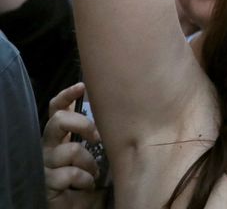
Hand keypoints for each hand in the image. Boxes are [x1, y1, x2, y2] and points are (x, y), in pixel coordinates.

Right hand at [43, 83, 104, 208]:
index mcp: (60, 138)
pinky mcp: (47, 183)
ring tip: (93, 174)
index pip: (56, 111)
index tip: (82, 86)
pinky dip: (83, 180)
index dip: (66, 97)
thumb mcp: (97, 153)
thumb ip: (99, 136)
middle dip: (82, 124)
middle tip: (96, 137)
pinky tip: (86, 185)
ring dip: (89, 163)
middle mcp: (48, 148)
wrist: (79, 207)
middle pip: (57, 122)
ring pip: (70, 150)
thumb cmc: (90, 178)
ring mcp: (46, 165)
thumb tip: (122, 113)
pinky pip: (68, 174)